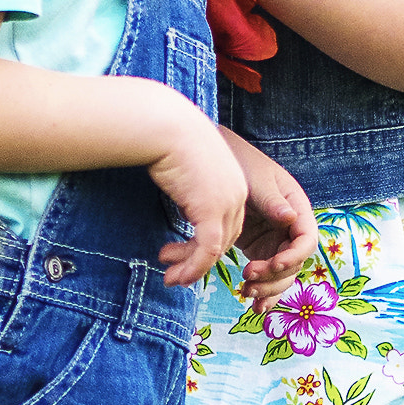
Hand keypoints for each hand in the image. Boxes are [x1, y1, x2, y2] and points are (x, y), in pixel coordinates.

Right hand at [149, 104, 246, 287]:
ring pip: (216, 249)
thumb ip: (196, 194)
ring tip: (170, 279)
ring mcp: (227, 202)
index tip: (180, 253)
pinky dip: (193, 268)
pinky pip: (207, 250)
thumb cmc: (172, 141)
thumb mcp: (191, 173)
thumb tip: (187, 212)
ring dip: (191, 268)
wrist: (166, 125)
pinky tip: (176, 275)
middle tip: (174, 273)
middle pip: (225, 239)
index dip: (205, 244)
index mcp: (236, 182)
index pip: (228, 225)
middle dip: (198, 260)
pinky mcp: (212, 209)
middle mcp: (237, 194)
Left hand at [220, 128, 316, 312]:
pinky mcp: (260, 248)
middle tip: (248, 280)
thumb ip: (273, 200)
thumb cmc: (243, 162)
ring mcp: (276, 239)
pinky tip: (255, 307)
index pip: (306, 240)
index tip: (273, 264)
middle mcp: (291, 227)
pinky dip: (263, 291)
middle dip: (274, 277)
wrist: (221, 160)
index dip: (293, 256)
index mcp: (297, 207)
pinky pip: (267, 274)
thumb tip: (290, 218)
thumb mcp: (257, 179)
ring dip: (267, 289)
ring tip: (246, 294)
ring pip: (281, 275)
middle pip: (294, 264)